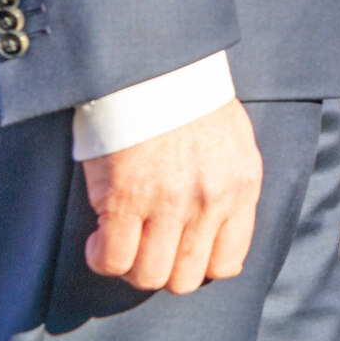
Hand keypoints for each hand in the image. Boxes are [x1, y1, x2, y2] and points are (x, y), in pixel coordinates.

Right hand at [82, 98, 263, 293]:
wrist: (156, 62)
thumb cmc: (190, 97)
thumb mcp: (232, 141)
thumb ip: (227, 187)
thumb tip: (208, 230)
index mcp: (242, 186)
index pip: (228, 262)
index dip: (198, 264)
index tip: (179, 249)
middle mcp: (210, 201)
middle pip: (186, 278)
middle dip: (162, 269)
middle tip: (145, 246)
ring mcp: (169, 203)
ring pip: (149, 276)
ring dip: (131, 267)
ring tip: (121, 243)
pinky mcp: (126, 198)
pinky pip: (113, 259)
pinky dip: (101, 257)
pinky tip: (98, 240)